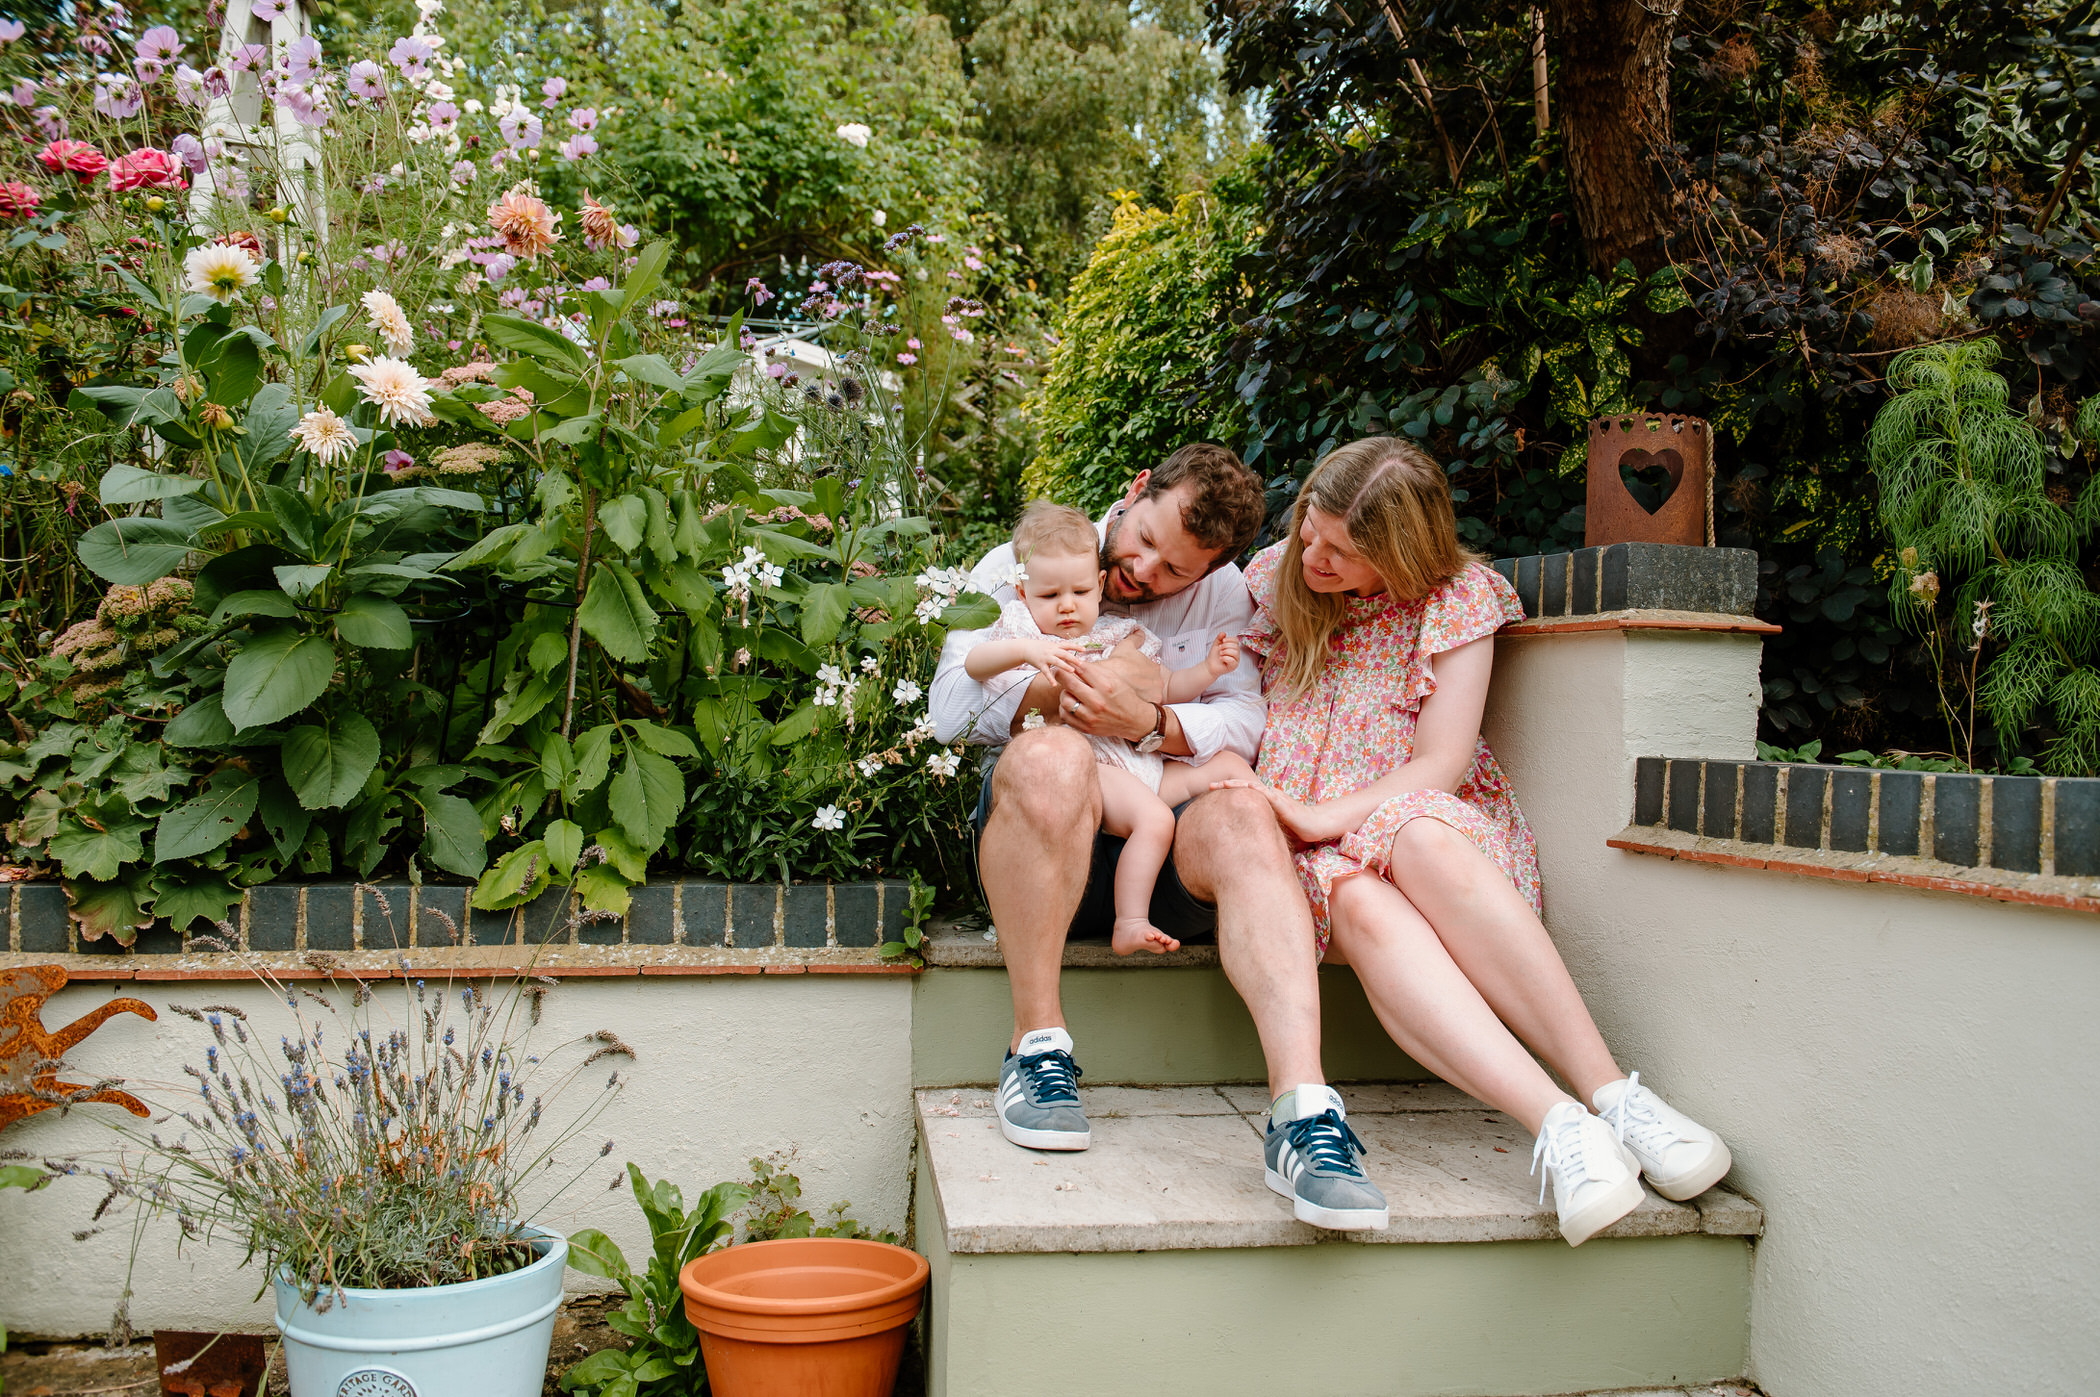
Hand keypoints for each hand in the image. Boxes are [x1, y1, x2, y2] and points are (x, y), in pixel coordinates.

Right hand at [1020, 638, 1086, 677]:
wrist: (1025, 648)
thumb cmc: (1040, 648)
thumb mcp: (1050, 645)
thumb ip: (1060, 650)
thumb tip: (1072, 655)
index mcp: (1055, 646)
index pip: (1067, 645)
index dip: (1076, 646)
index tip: (1084, 650)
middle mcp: (1051, 650)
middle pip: (1064, 653)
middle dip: (1073, 658)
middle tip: (1081, 663)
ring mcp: (1046, 657)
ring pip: (1056, 661)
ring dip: (1065, 666)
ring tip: (1072, 671)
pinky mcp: (1040, 664)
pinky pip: (1046, 672)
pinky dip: (1050, 679)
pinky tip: (1054, 685)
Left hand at [1052, 648, 1158, 739]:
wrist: (1135, 721)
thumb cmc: (1124, 696)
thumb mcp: (1114, 679)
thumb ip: (1095, 671)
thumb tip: (1075, 663)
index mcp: (1106, 686)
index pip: (1081, 669)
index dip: (1071, 663)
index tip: (1066, 663)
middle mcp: (1098, 701)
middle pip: (1069, 683)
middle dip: (1060, 675)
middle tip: (1059, 673)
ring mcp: (1091, 716)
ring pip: (1064, 700)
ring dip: (1064, 693)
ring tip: (1070, 691)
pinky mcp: (1087, 727)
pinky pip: (1065, 715)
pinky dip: (1065, 708)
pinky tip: (1072, 704)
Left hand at [1205, 631, 1241, 677]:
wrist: (1209, 666)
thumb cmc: (1214, 656)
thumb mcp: (1216, 644)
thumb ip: (1219, 638)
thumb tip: (1223, 633)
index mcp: (1233, 648)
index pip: (1236, 640)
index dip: (1230, 639)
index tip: (1223, 640)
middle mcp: (1236, 654)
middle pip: (1236, 646)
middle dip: (1226, 646)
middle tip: (1220, 648)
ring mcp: (1236, 660)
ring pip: (1235, 653)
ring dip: (1226, 651)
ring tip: (1220, 653)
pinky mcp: (1233, 666)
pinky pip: (1232, 660)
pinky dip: (1225, 658)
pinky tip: (1221, 658)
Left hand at [1207, 778, 1353, 844]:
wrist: (1316, 826)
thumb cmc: (1297, 830)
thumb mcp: (1273, 831)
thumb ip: (1260, 833)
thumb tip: (1244, 848)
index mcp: (1264, 804)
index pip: (1242, 797)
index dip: (1227, 794)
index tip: (1211, 796)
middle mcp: (1268, 797)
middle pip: (1242, 789)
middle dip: (1225, 786)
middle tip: (1207, 786)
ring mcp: (1275, 798)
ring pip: (1251, 788)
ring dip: (1236, 785)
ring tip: (1220, 784)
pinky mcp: (1282, 802)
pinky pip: (1266, 794)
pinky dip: (1254, 790)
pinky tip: (1243, 788)